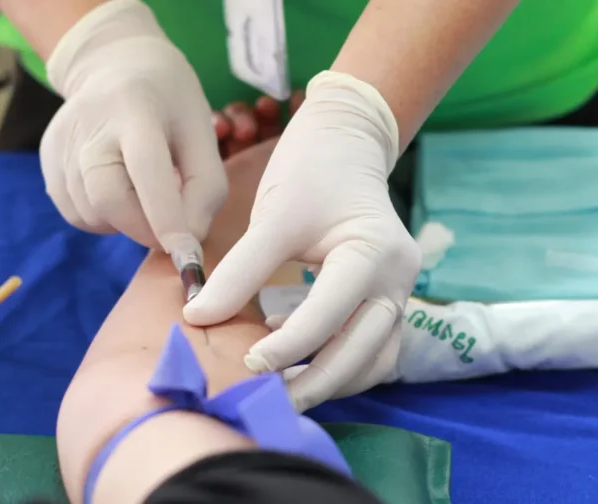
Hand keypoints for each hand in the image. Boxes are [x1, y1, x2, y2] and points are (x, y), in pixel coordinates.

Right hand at [39, 0, 226, 253]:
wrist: (115, 64)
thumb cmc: (169, 103)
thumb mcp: (202, 132)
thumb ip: (205, 187)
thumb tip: (189, 240)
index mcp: (136, 109)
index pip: (147, 170)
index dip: (167, 218)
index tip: (187, 255)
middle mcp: (90, 124)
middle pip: (107, 199)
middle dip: (143, 228)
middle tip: (168, 229)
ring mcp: (62, 143)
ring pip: (91, 213)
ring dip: (124, 222)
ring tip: (142, 192)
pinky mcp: (47, 160)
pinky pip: (76, 213)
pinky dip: (103, 218)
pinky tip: (118, 190)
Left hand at [184, 71, 421, 410]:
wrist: (346, 142)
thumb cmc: (311, 171)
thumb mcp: (274, 216)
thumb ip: (239, 270)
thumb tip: (197, 317)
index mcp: (375, 254)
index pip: (330, 315)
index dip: (287, 346)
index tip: (245, 363)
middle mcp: (398, 280)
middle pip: (362, 353)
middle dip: (314, 382)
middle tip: (264, 400)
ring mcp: (400, 294)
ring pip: (373, 361)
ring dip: (331, 382)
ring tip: (281, 392)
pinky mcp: (387, 301)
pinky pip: (371, 350)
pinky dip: (339, 365)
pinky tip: (297, 362)